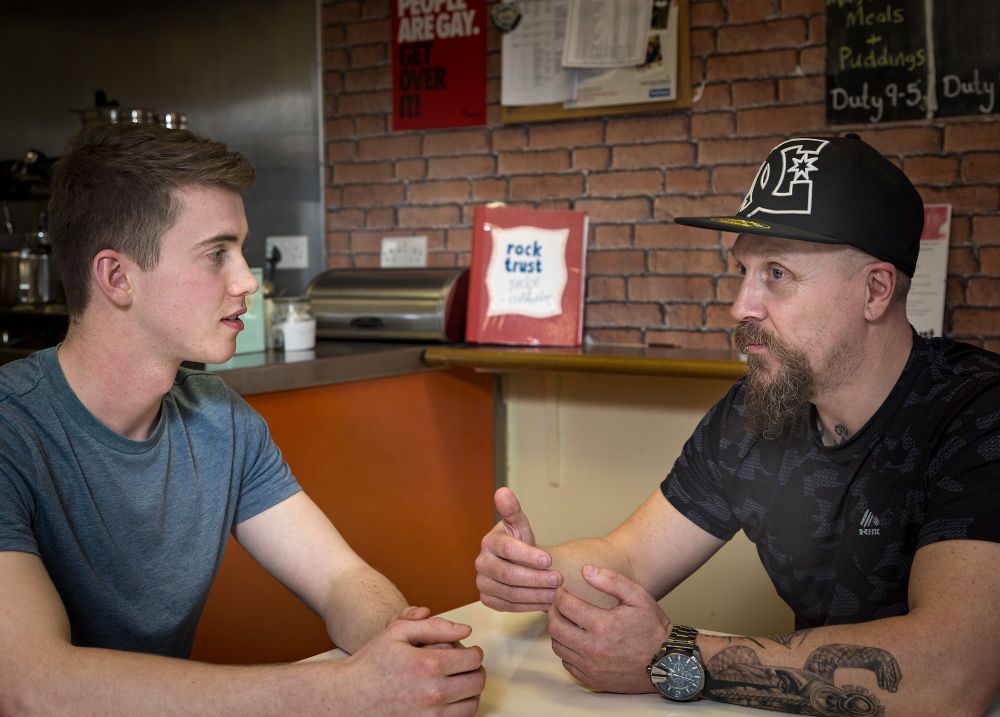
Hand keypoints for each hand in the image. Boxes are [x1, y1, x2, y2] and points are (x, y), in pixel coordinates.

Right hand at [335, 613, 484, 715]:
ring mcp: (429, 716)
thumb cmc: (372, 662)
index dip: (474, 651)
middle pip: (477, 683)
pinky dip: (458, 709)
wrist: (348, 696)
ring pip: (471, 705)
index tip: (468, 650)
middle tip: (465, 665)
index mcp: (428, 665)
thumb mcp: (397, 632)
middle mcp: (432, 693)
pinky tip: (448, 698)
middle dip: (475, 670)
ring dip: (470, 692)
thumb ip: (434, 626)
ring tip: (457, 682)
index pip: (473, 659)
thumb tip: (465, 630)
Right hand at [475, 487, 561, 611]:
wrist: (518, 563)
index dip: (529, 555)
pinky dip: (530, 605)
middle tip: (559, 579)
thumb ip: (513, 510)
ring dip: (536, 594)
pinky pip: (509, 607)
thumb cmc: (521, 541)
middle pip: (509, 575)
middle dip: (537, 578)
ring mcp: (483, 583)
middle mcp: (481, 563)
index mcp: (489, 542)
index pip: (508, 549)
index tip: (549, 560)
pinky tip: (546, 601)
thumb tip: (502, 491)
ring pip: (510, 593)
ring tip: (556, 592)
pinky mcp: (488, 599)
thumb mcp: (520, 525)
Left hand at [547, 565, 669, 693]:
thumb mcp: (637, 596)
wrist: (668, 663)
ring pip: (558, 647)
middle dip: (553, 611)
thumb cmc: (653, 629)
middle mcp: (593, 649)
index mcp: (603, 625)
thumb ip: (611, 580)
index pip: (565, 606)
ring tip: (566, 621)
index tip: (561, 591)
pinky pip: (567, 663)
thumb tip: (586, 571)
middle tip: (559, 604)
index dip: (559, 594)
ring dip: (558, 631)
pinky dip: (566, 650)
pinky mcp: (593, 680)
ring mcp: (592, 667)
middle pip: (556, 627)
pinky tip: (576, 640)